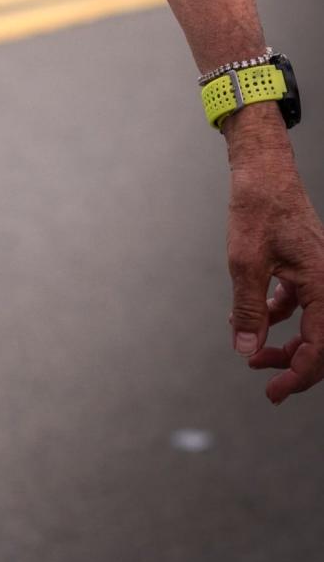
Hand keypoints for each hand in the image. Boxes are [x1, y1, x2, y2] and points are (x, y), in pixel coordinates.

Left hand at [227, 146, 323, 402]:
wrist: (263, 170)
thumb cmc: (258, 207)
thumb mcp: (245, 262)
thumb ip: (249, 310)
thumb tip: (248, 351)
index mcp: (323, 282)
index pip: (319, 345)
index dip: (298, 374)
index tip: (275, 391)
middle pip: (320, 340)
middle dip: (294, 365)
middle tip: (267, 383)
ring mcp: (317, 274)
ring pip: (310, 325)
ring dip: (285, 343)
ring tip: (254, 355)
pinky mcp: (305, 267)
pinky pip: (299, 304)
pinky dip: (277, 316)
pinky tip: (251, 320)